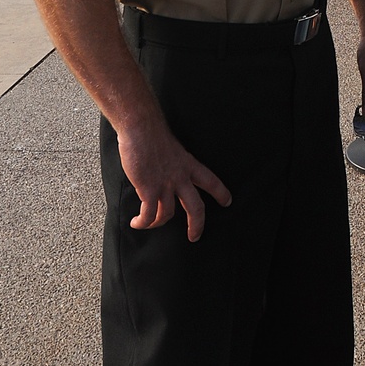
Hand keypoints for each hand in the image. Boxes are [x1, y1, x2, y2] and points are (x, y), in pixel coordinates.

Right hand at [117, 124, 231, 242]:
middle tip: (195, 236)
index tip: (227, 201)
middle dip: (197, 225)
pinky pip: (148, 214)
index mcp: (188, 165)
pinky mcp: (149, 189)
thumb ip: (173, 164)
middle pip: (196, 207)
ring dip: (156, 224)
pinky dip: (143, 222)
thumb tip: (165, 173)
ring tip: (147, 224)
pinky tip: (136, 223)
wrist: (141, 129)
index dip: (221, 192)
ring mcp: (165, 185)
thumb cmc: (152, 135)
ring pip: (167, 214)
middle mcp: (180, 177)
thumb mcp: (172, 150)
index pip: (211, 181)